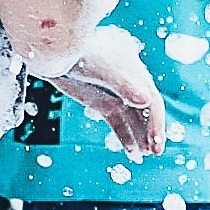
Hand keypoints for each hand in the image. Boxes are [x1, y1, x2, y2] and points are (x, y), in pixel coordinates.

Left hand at [53, 26, 165, 158]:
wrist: (53, 54)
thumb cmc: (79, 53)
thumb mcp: (102, 69)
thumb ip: (123, 85)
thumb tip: (146, 100)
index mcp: (135, 73)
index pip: (152, 101)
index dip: (156, 122)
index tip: (156, 142)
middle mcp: (130, 85)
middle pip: (146, 112)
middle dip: (152, 132)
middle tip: (155, 151)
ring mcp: (116, 95)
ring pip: (133, 120)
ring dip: (140, 138)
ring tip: (145, 155)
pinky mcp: (103, 103)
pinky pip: (118, 124)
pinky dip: (125, 137)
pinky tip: (132, 153)